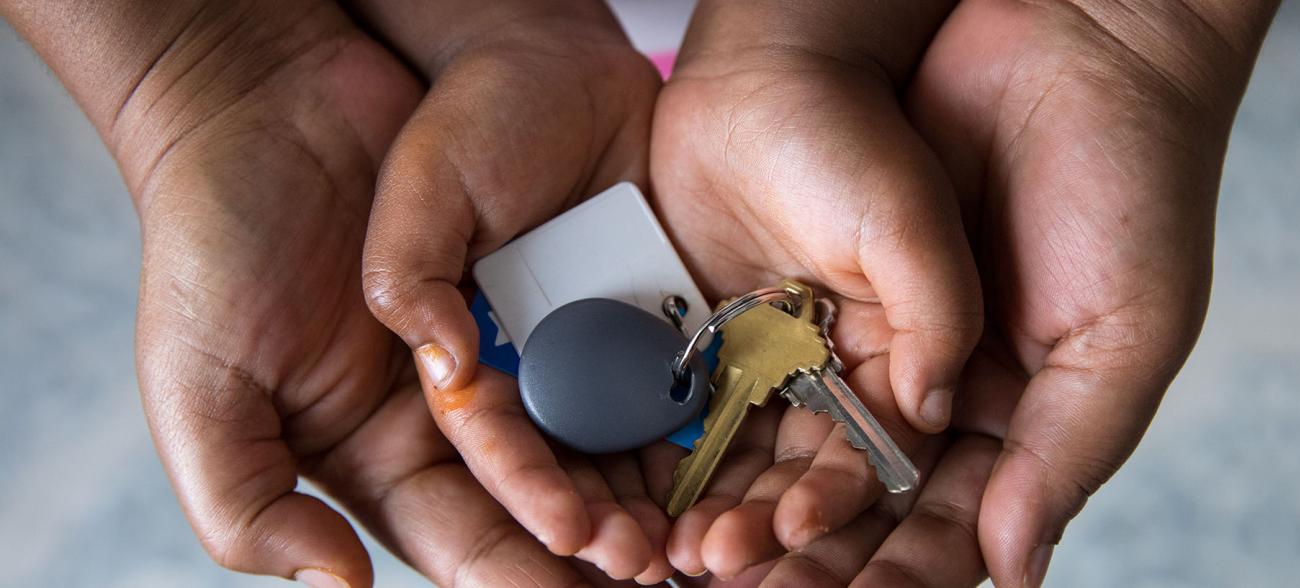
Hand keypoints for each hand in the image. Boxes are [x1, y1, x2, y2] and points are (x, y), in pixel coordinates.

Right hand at [3, 0, 663, 583]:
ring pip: (587, 436)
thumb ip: (248, 496)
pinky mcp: (545, 285)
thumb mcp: (201, 382)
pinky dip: (646, 389)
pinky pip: (606, 346)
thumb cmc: (215, 241)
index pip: (461, 537)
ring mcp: (505, 348)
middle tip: (652, 571)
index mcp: (378, 453)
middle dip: (592, 547)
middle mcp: (451, 416)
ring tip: (684, 528)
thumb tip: (338, 583)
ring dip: (634, 485)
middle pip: (538, 503)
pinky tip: (694, 428)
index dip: (515, 576)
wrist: (265, 98)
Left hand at [650, 0, 1278, 583]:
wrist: (1074, 39)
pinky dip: (742, 419)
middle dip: (817, 554)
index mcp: (1022, 418)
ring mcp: (884, 337)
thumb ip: (1066, 452)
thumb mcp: (1126, 333)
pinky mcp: (829, 282)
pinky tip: (700, 467)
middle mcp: (946, 391)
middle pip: (872, 501)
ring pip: (812, 444)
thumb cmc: (1132, 188)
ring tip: (713, 552)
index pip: (956, 524)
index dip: (903, 575)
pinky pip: (776, 363)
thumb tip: (1014, 569)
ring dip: (766, 501)